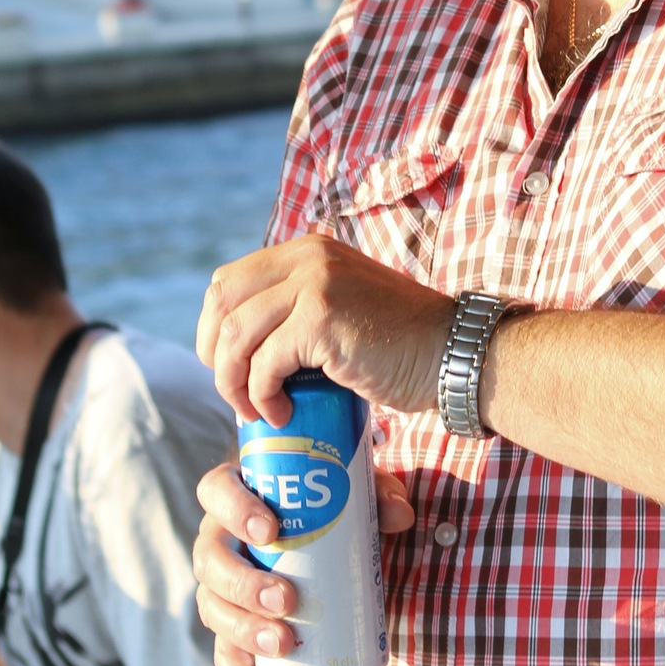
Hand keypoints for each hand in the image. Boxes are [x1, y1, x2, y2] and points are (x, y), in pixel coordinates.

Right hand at [194, 459, 415, 665]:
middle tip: (286, 599)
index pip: (217, 491)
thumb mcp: (355, 495)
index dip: (233, 509)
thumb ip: (380, 496)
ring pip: (213, 610)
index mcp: (238, 494)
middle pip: (211, 560)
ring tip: (283, 644)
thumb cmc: (333, 509)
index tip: (270, 530)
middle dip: (244, 584)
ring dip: (244, 631)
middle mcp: (219, 541)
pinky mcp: (231, 630)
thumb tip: (401, 516)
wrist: (330, 548)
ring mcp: (221, 588)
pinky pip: (226, 657)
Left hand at [196, 234, 454, 422]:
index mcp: (307, 251)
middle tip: (236, 393)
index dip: (215, 330)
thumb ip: (298, 310)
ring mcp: (314, 282)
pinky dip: (261, 396)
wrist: (449, 354)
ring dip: (233, 383)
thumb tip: (244, 348)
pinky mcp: (321, 318)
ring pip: (235, 335)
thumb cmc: (396, 347)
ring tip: (257, 411)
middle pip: (221, 301)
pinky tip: (282, 414)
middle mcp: (307, 256)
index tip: (231, 370)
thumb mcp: (339, 310)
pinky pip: (264, 362)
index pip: (228, 282)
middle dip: (214, 354)